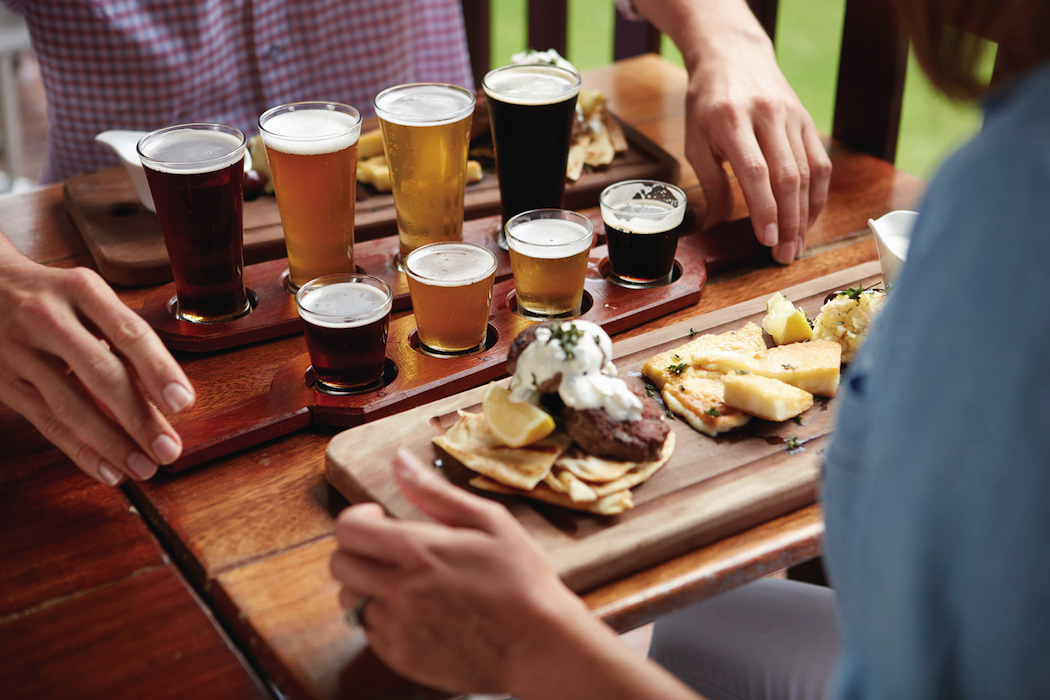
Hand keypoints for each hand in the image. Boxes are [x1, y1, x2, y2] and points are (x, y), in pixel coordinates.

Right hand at [0, 246, 194, 484]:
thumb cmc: (50, 295)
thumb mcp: (86, 295)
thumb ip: (121, 334)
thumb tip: (165, 387)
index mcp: (82, 289)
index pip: (129, 333)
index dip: (159, 370)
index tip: (183, 402)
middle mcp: (48, 317)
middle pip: (101, 373)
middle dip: (139, 417)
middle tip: (169, 449)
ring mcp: (20, 350)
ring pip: (71, 405)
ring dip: (113, 443)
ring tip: (145, 468)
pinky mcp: (4, 380)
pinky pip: (46, 422)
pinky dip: (80, 450)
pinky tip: (108, 470)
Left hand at [330, 449, 593, 693]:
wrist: (541, 645)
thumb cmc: (523, 580)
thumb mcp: (490, 521)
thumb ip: (436, 492)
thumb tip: (400, 461)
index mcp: (419, 550)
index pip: (348, 529)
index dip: (357, 518)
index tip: (379, 519)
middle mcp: (400, 590)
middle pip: (340, 565)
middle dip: (358, 551)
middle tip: (388, 552)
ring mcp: (398, 627)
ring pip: (350, 601)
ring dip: (367, 587)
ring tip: (404, 583)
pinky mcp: (403, 657)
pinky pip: (370, 633)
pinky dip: (383, 619)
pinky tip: (416, 612)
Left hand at [685, 28, 831, 262]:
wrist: (734, 57)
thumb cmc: (708, 104)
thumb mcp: (696, 142)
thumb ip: (710, 186)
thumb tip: (716, 228)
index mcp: (732, 119)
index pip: (755, 171)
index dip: (764, 208)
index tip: (767, 239)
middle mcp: (767, 116)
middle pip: (787, 176)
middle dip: (789, 221)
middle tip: (784, 255)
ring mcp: (792, 116)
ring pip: (808, 172)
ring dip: (805, 214)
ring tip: (796, 245)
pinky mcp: (807, 120)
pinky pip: (820, 162)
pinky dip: (818, 194)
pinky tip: (808, 218)